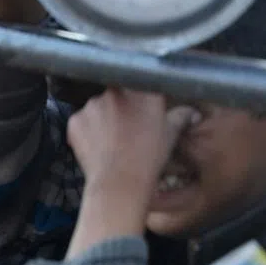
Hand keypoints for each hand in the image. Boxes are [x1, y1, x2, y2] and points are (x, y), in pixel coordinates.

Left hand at [66, 88, 197, 255]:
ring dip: (102, 118)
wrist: (119, 182)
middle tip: (125, 128)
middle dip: (120, 107)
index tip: (140, 108)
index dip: (139, 96)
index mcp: (143, 91)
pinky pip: (81, 121)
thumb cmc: (149, 159)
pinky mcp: (75, 119)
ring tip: (110, 140)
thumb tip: (190, 111)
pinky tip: (96, 145)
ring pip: (97, 107)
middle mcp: (116, 92)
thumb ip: (179, 117)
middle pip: (116, 93)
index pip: (141, 82)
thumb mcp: (170, 136)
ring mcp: (92, 105)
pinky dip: (86, 130)